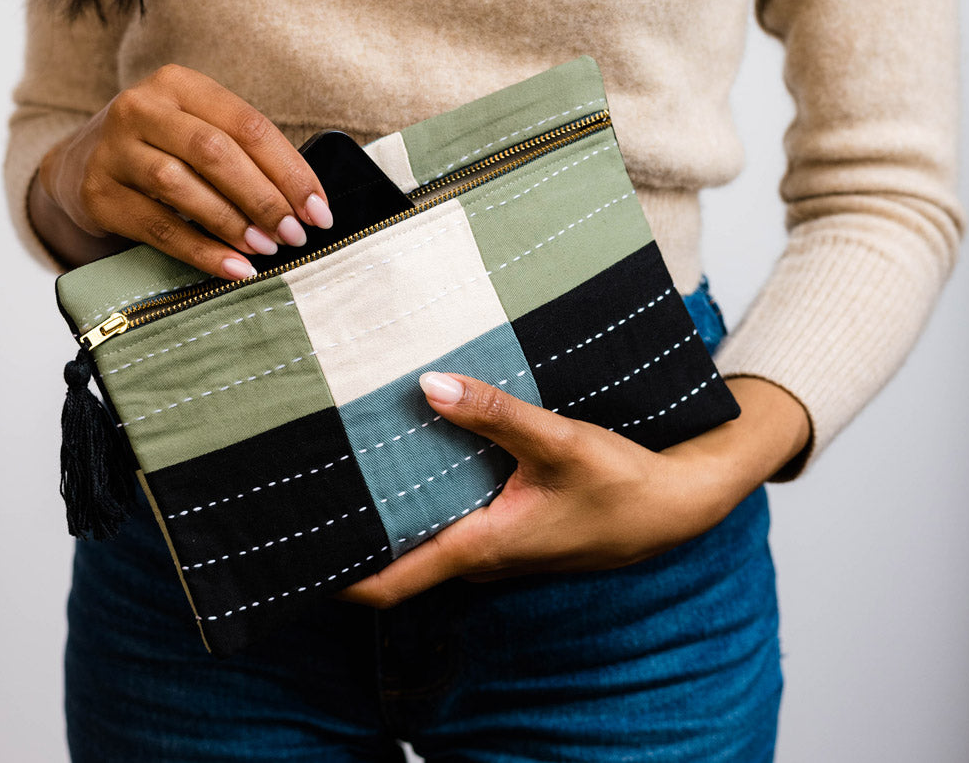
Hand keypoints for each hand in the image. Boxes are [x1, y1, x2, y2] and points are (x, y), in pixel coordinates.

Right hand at [33, 63, 333, 277]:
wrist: (82, 163)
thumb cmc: (166, 148)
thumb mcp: (201, 130)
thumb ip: (247, 154)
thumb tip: (309, 205)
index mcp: (180, 84)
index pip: (248, 125)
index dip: (290, 170)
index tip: (319, 210)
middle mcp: (142, 108)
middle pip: (215, 152)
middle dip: (264, 198)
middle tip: (294, 234)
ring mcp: (114, 149)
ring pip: (181, 186)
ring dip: (232, 223)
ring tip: (266, 249)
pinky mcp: (98, 193)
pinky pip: (156, 227)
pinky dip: (200, 250)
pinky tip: (232, 267)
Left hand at [339, 372, 809, 609]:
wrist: (674, 505)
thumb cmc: (621, 485)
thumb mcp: (558, 442)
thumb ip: (494, 414)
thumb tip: (427, 387)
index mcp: (481, 547)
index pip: (389, 581)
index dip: (338, 573)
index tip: (293, 546)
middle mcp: (482, 554)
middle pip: (399, 554)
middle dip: (358, 524)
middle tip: (314, 478)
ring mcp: (499, 542)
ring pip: (429, 531)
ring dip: (396, 503)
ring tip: (359, 453)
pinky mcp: (515, 523)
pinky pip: (457, 514)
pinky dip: (432, 489)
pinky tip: (426, 445)